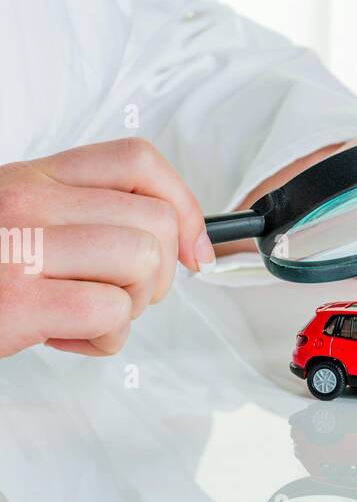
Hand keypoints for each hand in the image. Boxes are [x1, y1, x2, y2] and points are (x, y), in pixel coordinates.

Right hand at [0, 138, 212, 358]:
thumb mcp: (19, 218)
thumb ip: (79, 215)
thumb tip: (165, 240)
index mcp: (35, 177)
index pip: (138, 161)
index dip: (185, 206)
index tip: (193, 249)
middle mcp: (31, 203)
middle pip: (155, 222)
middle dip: (157, 274)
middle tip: (119, 294)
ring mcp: (24, 250)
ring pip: (142, 264)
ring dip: (131, 307)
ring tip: (88, 316)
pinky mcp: (18, 303)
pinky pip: (110, 315)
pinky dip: (103, 340)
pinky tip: (68, 338)